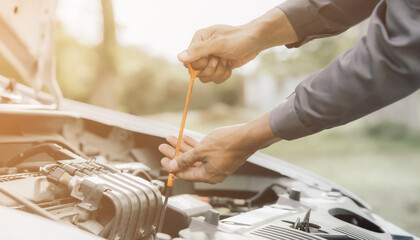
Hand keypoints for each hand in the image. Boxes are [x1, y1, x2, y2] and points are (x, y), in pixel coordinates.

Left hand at [158, 113, 279, 183]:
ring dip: (182, 147)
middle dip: (175, 154)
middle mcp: (212, 172)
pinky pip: (203, 152)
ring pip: (194, 156)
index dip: (172, 166)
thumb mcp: (202, 151)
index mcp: (208, 176)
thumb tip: (174, 165)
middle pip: (188, 164)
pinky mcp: (219, 155)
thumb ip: (186, 159)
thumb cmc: (228, 144)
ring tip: (171, 139)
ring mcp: (216, 163)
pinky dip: (193, 145)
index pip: (185, 174)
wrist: (247, 136)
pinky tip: (184, 137)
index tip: (163, 159)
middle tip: (163, 147)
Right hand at [178, 8, 297, 83]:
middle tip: (220, 60)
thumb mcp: (219, 44)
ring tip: (226, 62)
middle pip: (196, 72)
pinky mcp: (218, 66)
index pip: (188, 62)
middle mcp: (202, 50)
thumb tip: (180, 57)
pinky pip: (215, 79)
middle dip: (211, 70)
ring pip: (205, 78)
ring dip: (218, 73)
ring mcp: (210, 59)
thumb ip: (199, 50)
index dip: (200, 65)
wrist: (255, 41)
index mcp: (198, 40)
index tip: (213, 59)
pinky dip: (224, 75)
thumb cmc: (238, 39)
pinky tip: (230, 65)